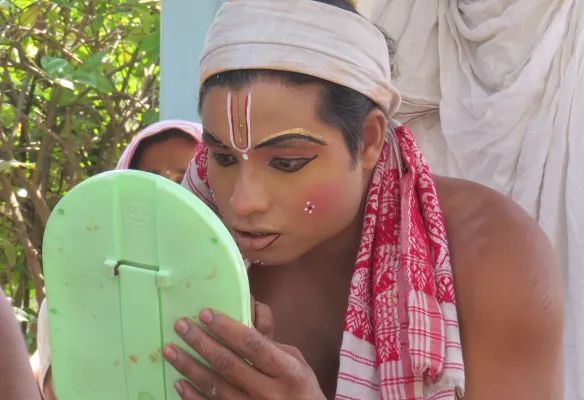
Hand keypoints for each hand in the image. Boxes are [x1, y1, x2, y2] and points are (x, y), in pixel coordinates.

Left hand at [163, 308, 325, 399]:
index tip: (205, 314)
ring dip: (189, 367)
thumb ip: (270, 344)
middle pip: (228, 364)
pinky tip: (179, 382)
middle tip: (182, 326)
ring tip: (171, 350)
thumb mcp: (296, 361)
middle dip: (201, 342)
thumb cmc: (300, 386)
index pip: (252, 344)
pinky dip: (192, 396)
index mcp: (287, 371)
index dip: (227, 328)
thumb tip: (239, 321)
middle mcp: (269, 392)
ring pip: (215, 386)